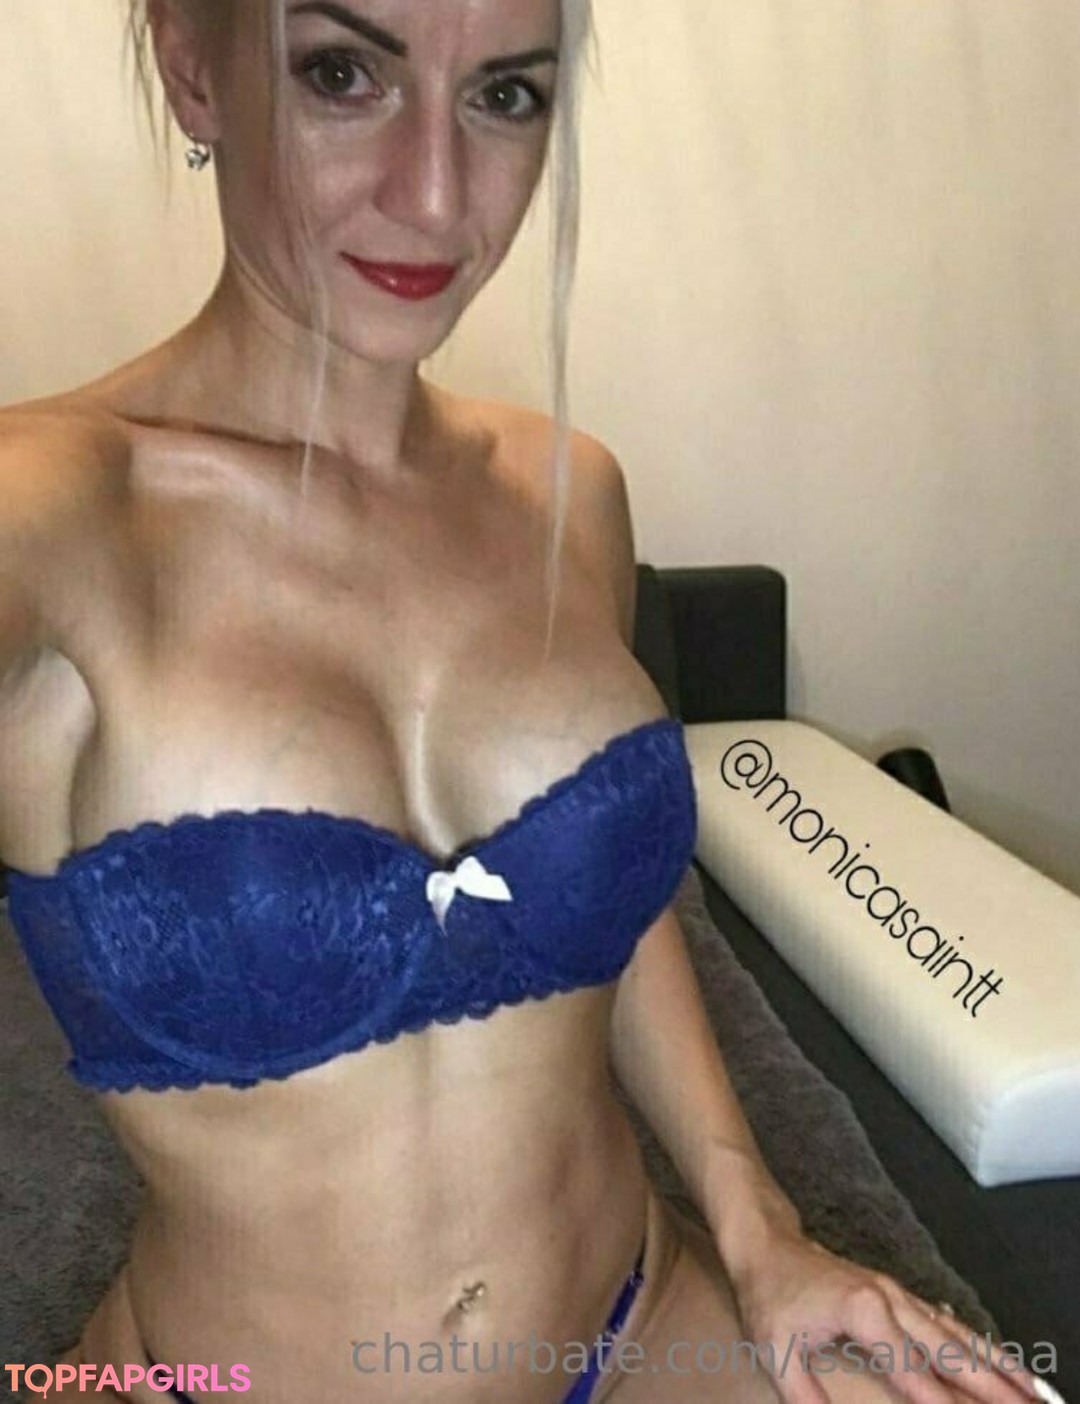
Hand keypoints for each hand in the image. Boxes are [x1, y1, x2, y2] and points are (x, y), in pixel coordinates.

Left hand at [724, 1224, 1055, 1403]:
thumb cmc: (768, 1296)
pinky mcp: (898, 1294)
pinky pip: (947, 1323)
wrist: (766, 1243)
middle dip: (992, 1386)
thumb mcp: (775, 1351)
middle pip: (951, 1350)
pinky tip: (1000, 1362)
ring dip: (997, 1364)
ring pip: (958, 1334)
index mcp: (864, 1312)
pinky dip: (979, 1345)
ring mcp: (898, 1294)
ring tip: (1034, 1392)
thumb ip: (806, 1398)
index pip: (913, 1372)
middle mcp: (890, 1299)